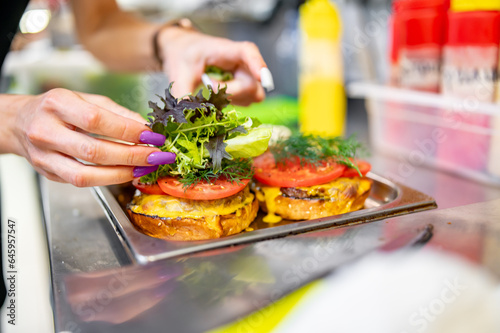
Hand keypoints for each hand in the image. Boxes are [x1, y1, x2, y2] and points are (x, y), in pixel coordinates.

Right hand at [6, 89, 174, 186]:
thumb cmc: (57, 109)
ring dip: (121, 174)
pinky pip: (81, 182)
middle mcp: (46, 131)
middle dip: (131, 156)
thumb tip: (146, 128)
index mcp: (57, 104)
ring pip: (86, 175)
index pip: (97, 120)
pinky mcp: (48, 173)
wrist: (19, 122)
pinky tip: (126, 173)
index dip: (129, 130)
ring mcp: (44, 156)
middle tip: (155, 156)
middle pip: (94, 150)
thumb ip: (116, 113)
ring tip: (144, 168)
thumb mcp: (85, 99)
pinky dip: (108, 179)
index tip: (152, 135)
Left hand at [158, 26, 266, 105]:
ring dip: (232, 99)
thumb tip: (184, 114)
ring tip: (210, 90)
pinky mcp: (242, 90)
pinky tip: (216, 97)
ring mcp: (244, 78)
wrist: (183, 52)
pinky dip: (231, 103)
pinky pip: (246, 102)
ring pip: (252, 95)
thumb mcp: (179, 71)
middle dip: (231, 92)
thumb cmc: (185, 54)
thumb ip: (182, 92)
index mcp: (228, 51)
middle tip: (207, 86)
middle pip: (252, 84)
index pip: (248, 52)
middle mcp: (242, 64)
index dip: (258, 64)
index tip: (262, 78)